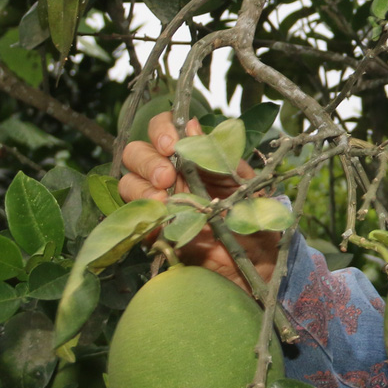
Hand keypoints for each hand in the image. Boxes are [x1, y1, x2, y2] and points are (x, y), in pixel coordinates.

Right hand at [118, 113, 278, 291]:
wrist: (258, 262)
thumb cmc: (254, 216)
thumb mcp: (243, 181)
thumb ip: (218, 154)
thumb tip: (192, 125)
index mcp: (191, 157)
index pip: (163, 130)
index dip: (160, 130)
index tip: (170, 145)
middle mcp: (170, 176)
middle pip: (136, 154)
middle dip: (147, 162)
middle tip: (167, 178)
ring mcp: (159, 203)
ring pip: (128, 183)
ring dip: (141, 188)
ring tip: (163, 200)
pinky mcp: (155, 231)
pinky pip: (135, 219)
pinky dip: (144, 216)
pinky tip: (160, 220)